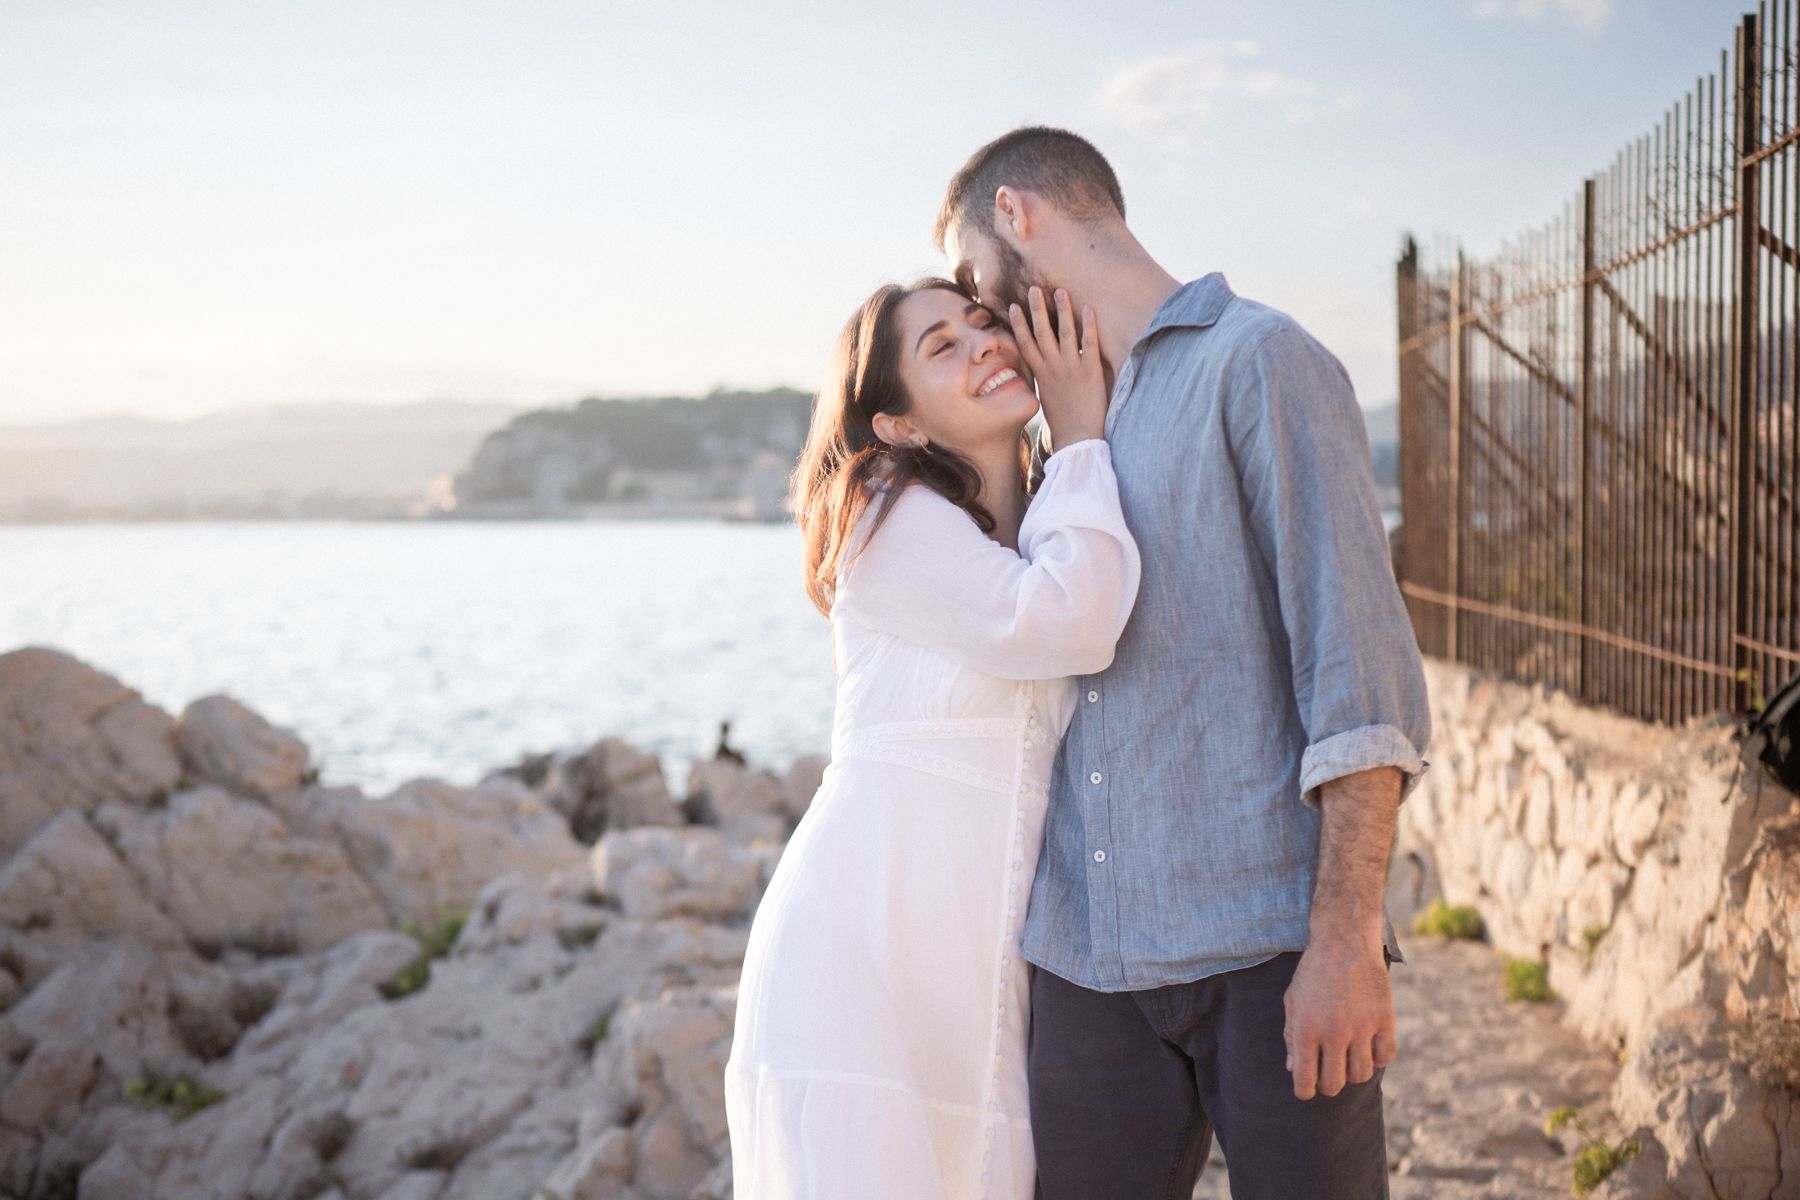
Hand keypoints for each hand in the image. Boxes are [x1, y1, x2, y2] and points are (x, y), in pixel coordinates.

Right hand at [1008, 286, 1104, 449]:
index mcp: (1040, 374)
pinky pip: (1088, 344)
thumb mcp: (1047, 396)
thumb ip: (1045, 378)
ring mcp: (1071, 368)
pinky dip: (1088, 326)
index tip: (1015, 306)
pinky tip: (1088, 309)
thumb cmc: (1064, 420)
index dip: (1019, 324)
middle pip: (1041, 332)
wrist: (1078, 437)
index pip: (1025, 343)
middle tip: (1034, 289)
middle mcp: (1053, 368)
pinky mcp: (1090, 371)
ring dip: (1061, 310)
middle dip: (1036, 309)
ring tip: (1060, 291)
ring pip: (1064, 333)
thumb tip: (1043, 366)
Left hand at [1282, 936, 1396, 1099]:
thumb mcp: (1293, 1001)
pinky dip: (1376, 1058)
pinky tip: (1368, 1046)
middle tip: (1328, 1074)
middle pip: (1334, 1084)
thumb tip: (1294, 1070)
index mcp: (1306, 1030)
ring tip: (1348, 1058)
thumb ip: (1292, 1037)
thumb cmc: (1313, 972)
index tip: (1307, 1089)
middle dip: (1328, 1085)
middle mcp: (1334, 1033)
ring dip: (1352, 1072)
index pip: (1305, 1080)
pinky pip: (1385, 1057)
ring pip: (1361, 1075)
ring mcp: (1362, 1027)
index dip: (1304, 1091)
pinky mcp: (1384, 1019)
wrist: (1344, 941)